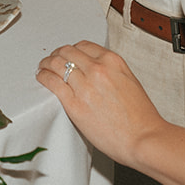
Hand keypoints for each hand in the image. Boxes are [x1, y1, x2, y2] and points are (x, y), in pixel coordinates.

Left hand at [36, 41, 165, 169]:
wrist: (143, 139)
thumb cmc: (140, 118)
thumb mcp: (130, 82)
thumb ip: (112, 73)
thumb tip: (97, 72)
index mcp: (113, 62)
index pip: (84, 46)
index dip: (72, 49)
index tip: (67, 54)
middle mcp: (97, 69)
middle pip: (67, 52)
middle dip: (57, 54)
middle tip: (51, 59)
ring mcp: (85, 85)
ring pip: (57, 64)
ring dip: (46, 63)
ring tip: (42, 67)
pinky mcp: (74, 103)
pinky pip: (52, 82)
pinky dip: (44, 76)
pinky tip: (41, 77)